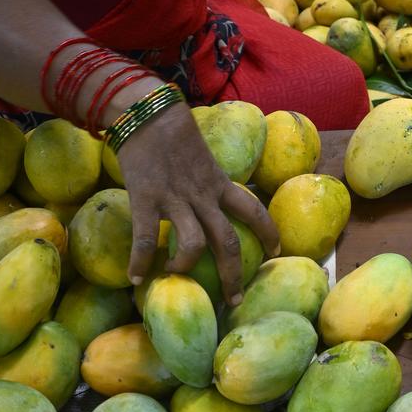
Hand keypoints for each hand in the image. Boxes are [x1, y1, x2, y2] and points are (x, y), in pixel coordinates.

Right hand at [118, 103, 279, 304]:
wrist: (148, 112)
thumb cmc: (173, 132)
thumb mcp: (202, 157)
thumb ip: (207, 179)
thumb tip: (209, 198)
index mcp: (219, 183)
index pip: (254, 209)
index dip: (269, 231)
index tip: (276, 250)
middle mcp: (203, 195)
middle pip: (229, 240)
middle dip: (234, 273)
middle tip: (234, 299)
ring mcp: (176, 198)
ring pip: (195, 244)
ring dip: (187, 267)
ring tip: (176, 278)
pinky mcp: (147, 198)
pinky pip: (145, 237)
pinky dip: (140, 260)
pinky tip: (135, 277)